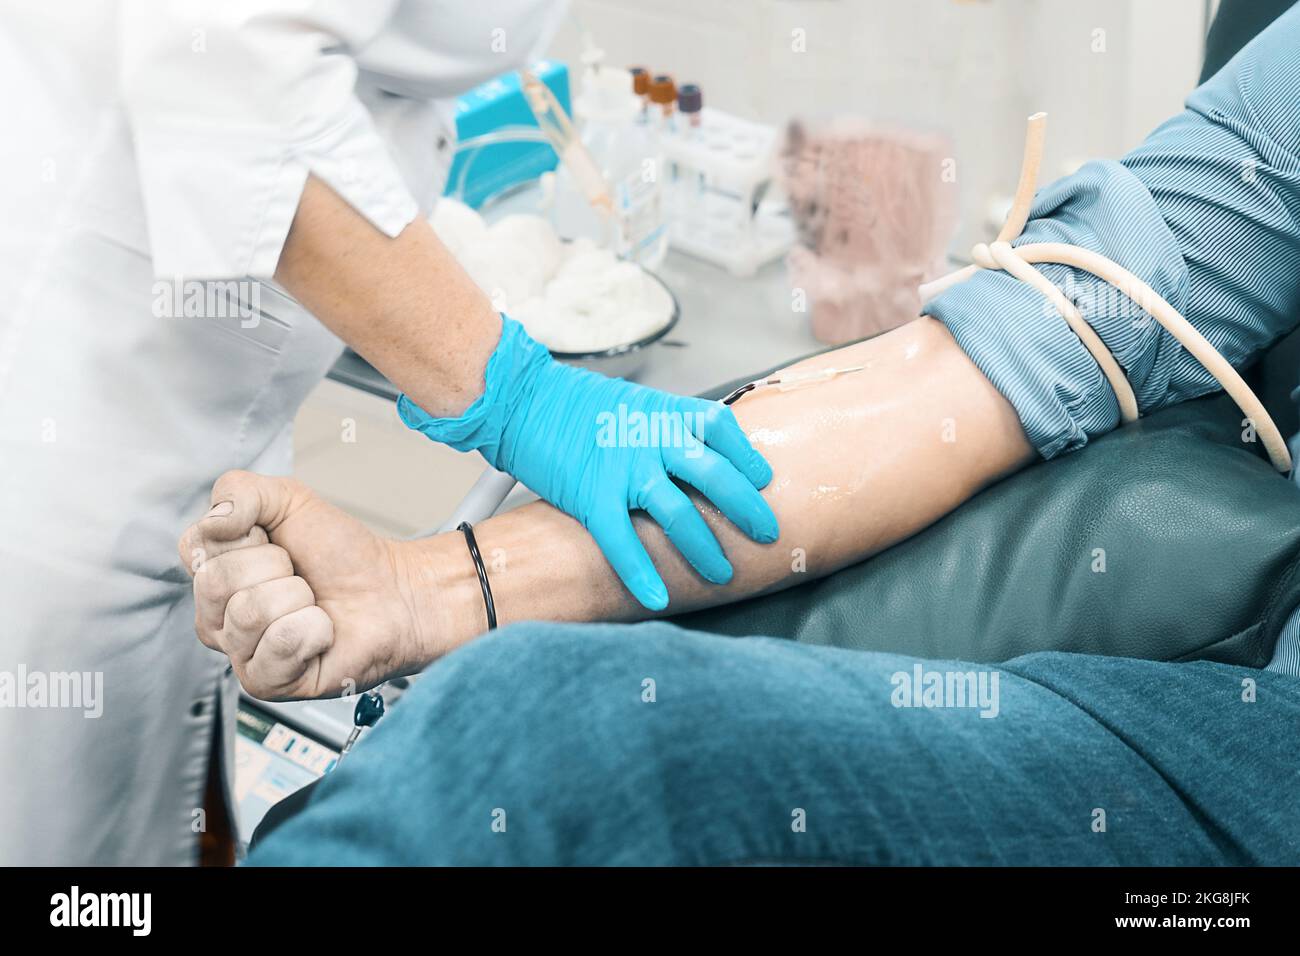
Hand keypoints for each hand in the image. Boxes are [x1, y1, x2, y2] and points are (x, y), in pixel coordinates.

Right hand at [178, 471, 421, 699]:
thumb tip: (215, 520)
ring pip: (249, 613)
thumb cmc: (340, 553)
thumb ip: (240, 491)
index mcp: (213, 573)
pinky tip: (321, 631)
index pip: (197, 547)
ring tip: (312, 603)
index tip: (274, 540)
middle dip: (275, 566)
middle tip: (299, 575)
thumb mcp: (289, 500)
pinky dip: (314, 630)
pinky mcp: (268, 683)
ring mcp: (240, 653)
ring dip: (298, 598)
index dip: (246, 534)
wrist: (391, 589)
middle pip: (217, 582)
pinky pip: (280, 644)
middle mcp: (217, 617)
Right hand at [399, 317, 779, 609]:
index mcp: (662, 412)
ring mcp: (622, 467)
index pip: (721, 429)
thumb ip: (661, 428)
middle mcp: (651, 438)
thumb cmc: (570, 404)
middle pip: (714, 475)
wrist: (520, 397)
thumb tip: (690, 457)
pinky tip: (655, 597)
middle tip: (766, 532)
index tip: (763, 480)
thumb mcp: (630, 404)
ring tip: (723, 573)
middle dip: (746, 509)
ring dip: (705, 547)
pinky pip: (622, 540)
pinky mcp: (591, 495)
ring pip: (678, 512)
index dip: (747, 458)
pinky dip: (640, 572)